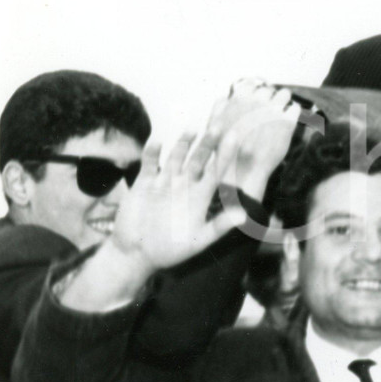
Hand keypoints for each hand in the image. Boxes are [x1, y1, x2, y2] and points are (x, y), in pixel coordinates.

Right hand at [109, 131, 246, 277]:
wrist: (136, 255)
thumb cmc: (170, 250)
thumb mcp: (198, 240)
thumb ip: (219, 226)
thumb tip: (244, 215)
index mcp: (200, 197)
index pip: (216, 171)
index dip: (225, 155)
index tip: (235, 138)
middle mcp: (185, 186)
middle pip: (198, 159)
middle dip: (208, 144)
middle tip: (218, 126)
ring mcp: (165, 182)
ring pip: (176, 157)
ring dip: (183, 144)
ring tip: (193, 129)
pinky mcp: (144, 183)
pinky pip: (150, 163)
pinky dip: (153, 152)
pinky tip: (159, 141)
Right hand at [207, 79, 301, 200]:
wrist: (242, 170)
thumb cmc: (227, 149)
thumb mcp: (214, 124)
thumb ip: (221, 106)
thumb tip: (230, 95)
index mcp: (240, 98)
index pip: (253, 84)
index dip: (256, 93)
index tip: (258, 100)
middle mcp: (258, 100)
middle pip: (269, 89)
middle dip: (269, 98)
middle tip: (269, 110)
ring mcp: (274, 111)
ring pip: (285, 94)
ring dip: (283, 102)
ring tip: (280, 112)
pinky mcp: (288, 123)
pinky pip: (295, 108)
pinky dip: (293, 113)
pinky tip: (288, 121)